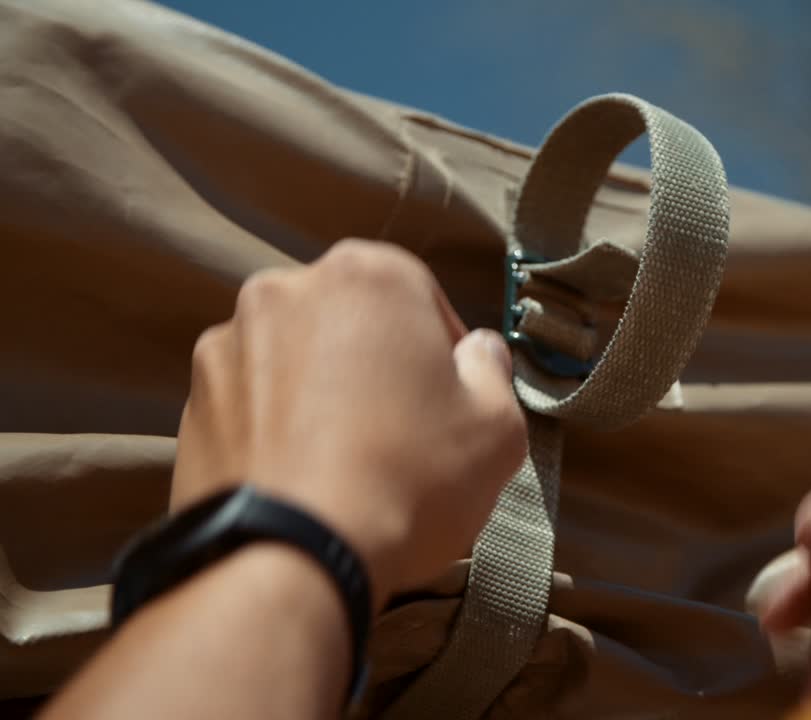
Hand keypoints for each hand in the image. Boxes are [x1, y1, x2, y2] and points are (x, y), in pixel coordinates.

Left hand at [171, 239, 527, 608]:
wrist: (290, 559)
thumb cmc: (407, 480)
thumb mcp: (495, 429)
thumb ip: (492, 372)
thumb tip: (478, 354)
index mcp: (367, 275)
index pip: (421, 294)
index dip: (443, 351)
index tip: (452, 401)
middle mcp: (286, 291)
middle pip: (351, 322)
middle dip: (377, 366)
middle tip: (405, 434)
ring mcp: (228, 347)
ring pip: (297, 361)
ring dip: (323, 396)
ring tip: (350, 465)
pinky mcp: (191, 404)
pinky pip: (253, 406)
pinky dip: (279, 432)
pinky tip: (306, 482)